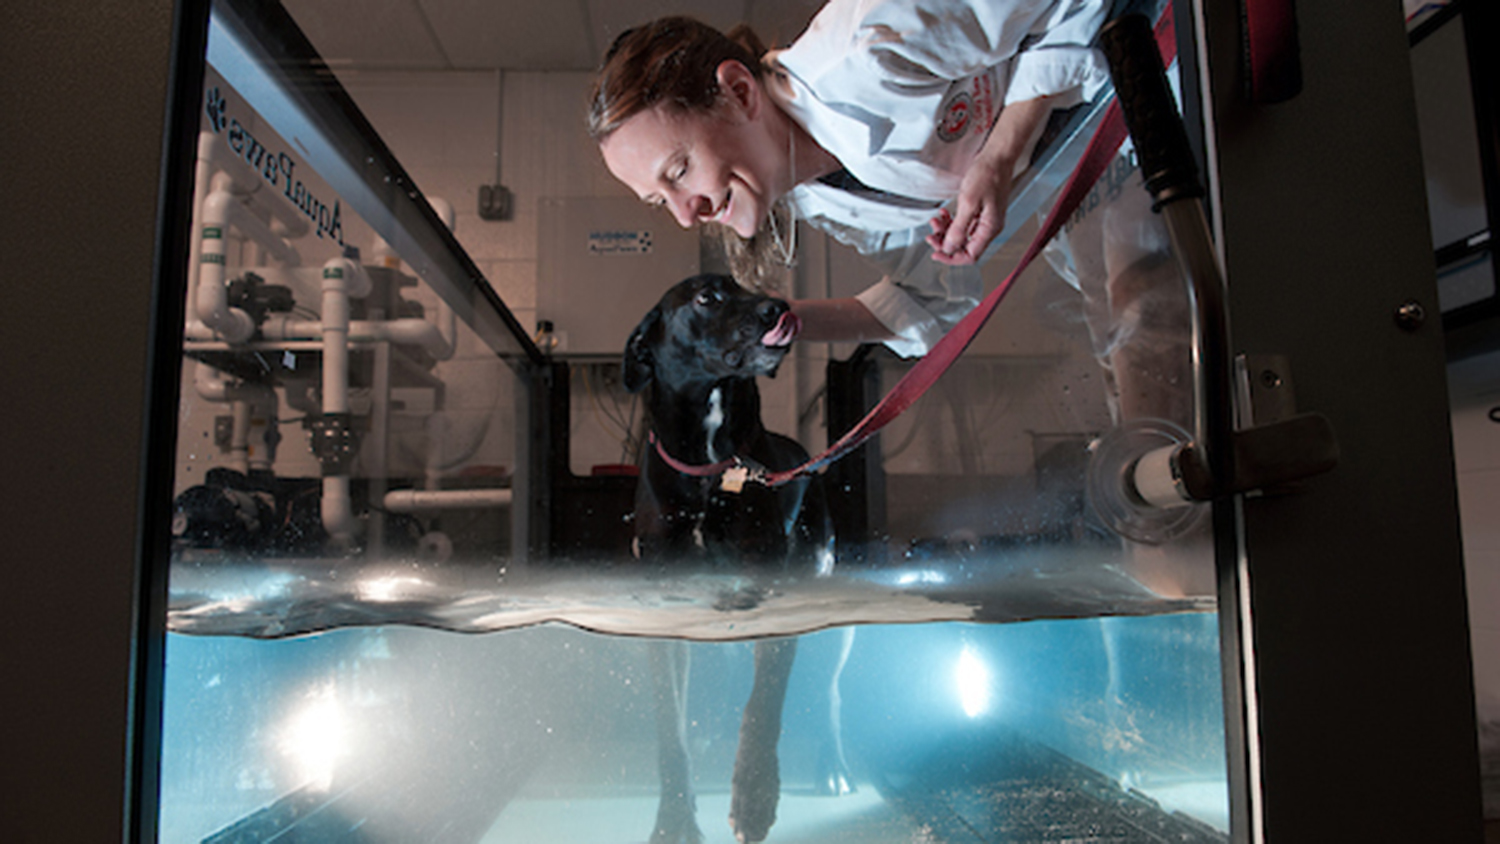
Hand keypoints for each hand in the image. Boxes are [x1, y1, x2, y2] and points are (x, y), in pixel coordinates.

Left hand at [926, 95, 1054, 265]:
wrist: (996, 157)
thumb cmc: (988, 174)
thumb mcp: (969, 203)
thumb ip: (958, 228)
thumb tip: (949, 247)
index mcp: (990, 228)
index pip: (970, 255)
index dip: (951, 257)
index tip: (936, 253)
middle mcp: (989, 227)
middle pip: (964, 246)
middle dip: (945, 242)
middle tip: (931, 235)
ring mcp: (984, 219)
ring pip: (961, 235)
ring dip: (946, 230)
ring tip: (936, 220)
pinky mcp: (980, 211)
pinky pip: (963, 223)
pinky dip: (951, 221)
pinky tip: (944, 214)